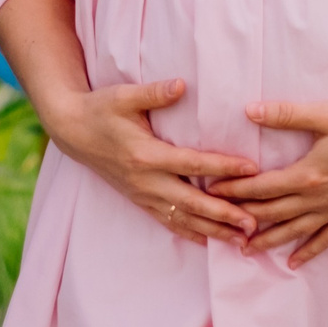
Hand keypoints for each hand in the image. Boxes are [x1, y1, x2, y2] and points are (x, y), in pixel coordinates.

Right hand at [35, 78, 260, 246]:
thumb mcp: (124, 96)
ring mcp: (142, 194)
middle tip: (255, 223)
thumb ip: (154, 93)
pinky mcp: (139, 200)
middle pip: (192, 202)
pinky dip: (190, 233)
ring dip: (214, 231)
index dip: (223, 166)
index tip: (252, 170)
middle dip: (225, 215)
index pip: (192, 163)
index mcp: (146, 155)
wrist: (72, 131)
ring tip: (243, 240)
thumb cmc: (101, 109)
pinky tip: (209, 241)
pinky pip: (168, 221)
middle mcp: (146, 180)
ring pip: (183, 219)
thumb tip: (182, 85)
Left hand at [209, 99, 327, 266]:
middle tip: (217, 223)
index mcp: (308, 173)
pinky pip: (327, 239)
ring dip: (268, 240)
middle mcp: (319, 198)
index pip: (262, 187)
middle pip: (273, 212)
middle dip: (243, 217)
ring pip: (295, 231)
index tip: (211, 192)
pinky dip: (309, 251)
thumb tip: (250, 110)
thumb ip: (287, 114)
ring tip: (245, 249)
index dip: (235, 190)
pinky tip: (294, 262)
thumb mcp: (327, 114)